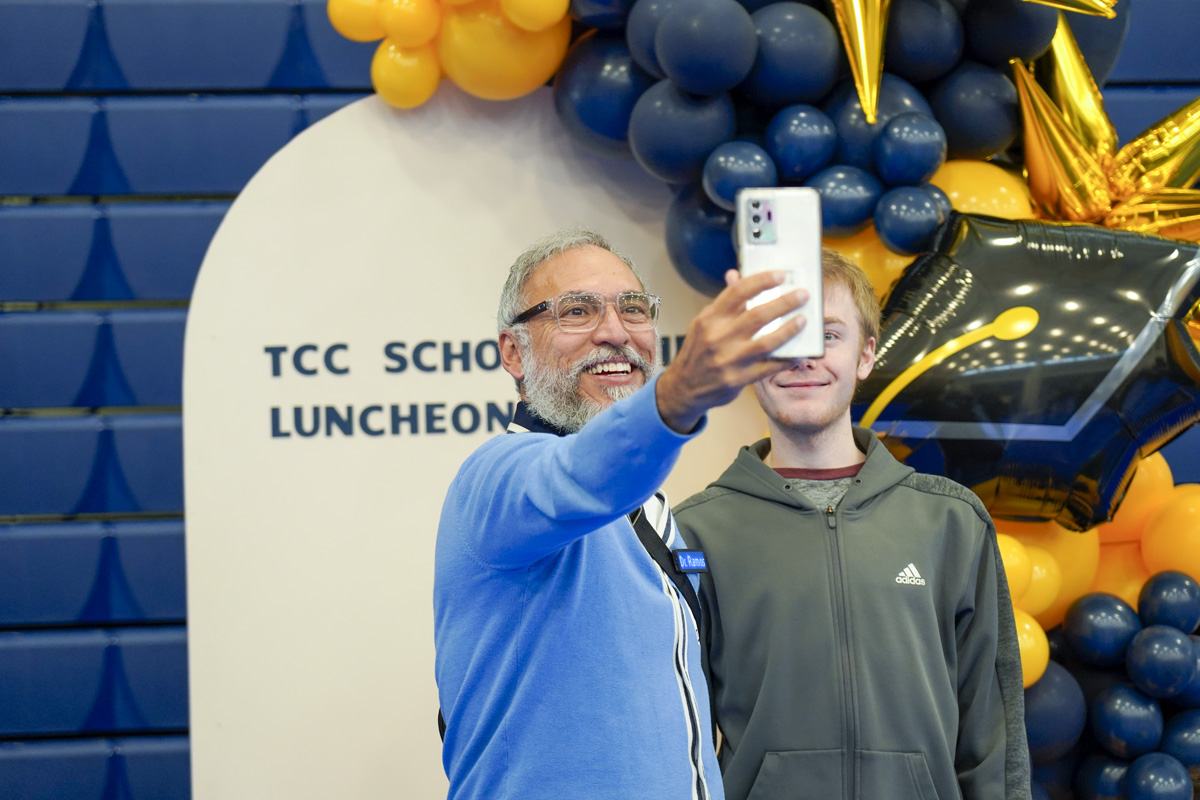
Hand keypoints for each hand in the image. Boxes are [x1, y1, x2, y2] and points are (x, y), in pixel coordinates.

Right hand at [656, 270, 807, 432]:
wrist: (684, 387)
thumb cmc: (699, 351)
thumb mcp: (705, 323)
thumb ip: (725, 302)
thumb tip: (736, 275)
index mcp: (710, 318)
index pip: (738, 292)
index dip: (762, 281)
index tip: (781, 275)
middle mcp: (718, 337)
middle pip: (757, 315)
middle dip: (785, 303)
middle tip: (802, 295)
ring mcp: (728, 360)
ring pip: (767, 342)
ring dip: (789, 330)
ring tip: (803, 320)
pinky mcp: (738, 379)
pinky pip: (769, 367)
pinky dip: (787, 359)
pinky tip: (800, 352)